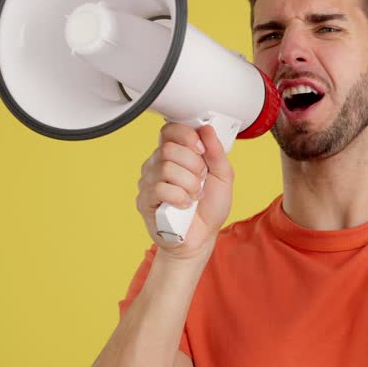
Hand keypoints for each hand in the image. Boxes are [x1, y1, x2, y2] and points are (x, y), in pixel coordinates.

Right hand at [136, 122, 233, 259]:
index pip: (169, 130)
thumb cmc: (209, 208)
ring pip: (165, 168)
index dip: (186, 136)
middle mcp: (157, 164)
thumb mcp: (223, 176)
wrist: (202, 238)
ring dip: (189, 184)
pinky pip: (159, 189)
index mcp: (175, 155)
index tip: (201, 150)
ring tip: (194, 195)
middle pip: (168, 149)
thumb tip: (206, 129)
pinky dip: (180, 197)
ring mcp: (148, 182)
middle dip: (193, 165)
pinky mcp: (144, 201)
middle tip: (200, 180)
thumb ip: (217, 152)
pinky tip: (185, 205)